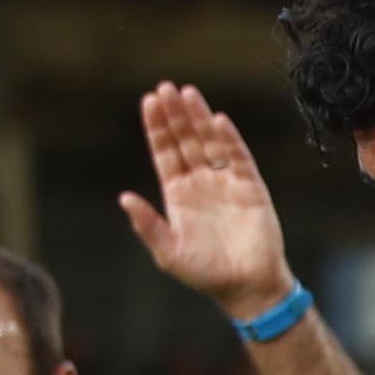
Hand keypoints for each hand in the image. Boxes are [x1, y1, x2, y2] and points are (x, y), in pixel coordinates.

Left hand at [118, 81, 297, 317]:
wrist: (246, 287)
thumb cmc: (205, 274)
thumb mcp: (167, 252)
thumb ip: (147, 224)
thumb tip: (124, 197)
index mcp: (178, 194)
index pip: (165, 152)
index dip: (157, 128)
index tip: (150, 102)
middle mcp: (201, 182)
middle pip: (185, 140)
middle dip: (175, 114)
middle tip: (165, 87)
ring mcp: (226, 182)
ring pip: (210, 142)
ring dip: (199, 118)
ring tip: (188, 93)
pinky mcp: (250, 187)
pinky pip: (238, 157)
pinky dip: (229, 139)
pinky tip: (218, 120)